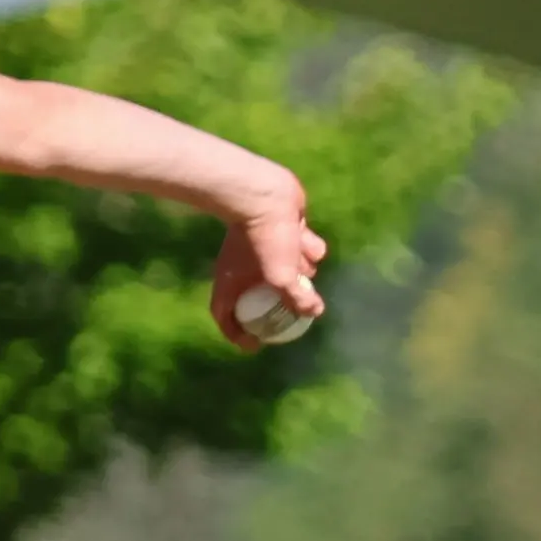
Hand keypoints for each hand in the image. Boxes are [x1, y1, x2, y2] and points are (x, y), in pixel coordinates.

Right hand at [209, 174, 327, 351]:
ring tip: (304, 262)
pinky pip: (297, 246)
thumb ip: (297, 297)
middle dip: (283, 299)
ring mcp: (262, 248)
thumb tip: (314, 313)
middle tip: (300, 306)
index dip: (238, 334)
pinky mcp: (280, 230)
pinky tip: (308, 241)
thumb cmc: (264, 237)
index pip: (226, 316)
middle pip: (259, 294)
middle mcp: (244, 268)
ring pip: (285, 268)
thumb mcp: (282, 275)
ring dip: (300, 269)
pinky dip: (307, 247)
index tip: (255, 345)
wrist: (263, 194)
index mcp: (233, 281)